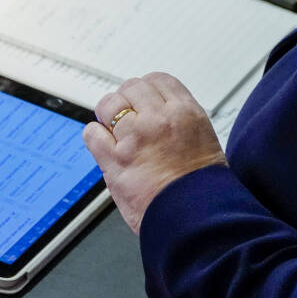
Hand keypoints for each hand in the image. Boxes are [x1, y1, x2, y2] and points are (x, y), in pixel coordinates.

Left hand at [82, 72, 226, 233]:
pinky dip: (94, 136)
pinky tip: (103, 144)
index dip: (148, 87)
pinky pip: (92, 133)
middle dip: (127, 98)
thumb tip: (164, 115)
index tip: (143, 95)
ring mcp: (134, 138)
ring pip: (109, 104)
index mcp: (185, 112)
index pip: (158, 80)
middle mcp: (158, 119)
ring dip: (109, 114)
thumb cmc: (204, 187)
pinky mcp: (115, 160)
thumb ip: (181, 122)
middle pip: (132, 87)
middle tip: (127, 112)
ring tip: (113, 127)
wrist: (196, 217)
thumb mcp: (204, 138)